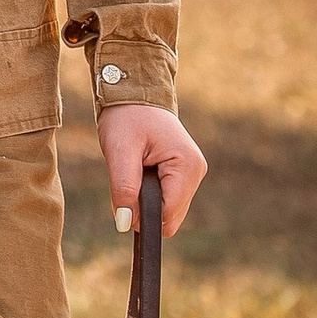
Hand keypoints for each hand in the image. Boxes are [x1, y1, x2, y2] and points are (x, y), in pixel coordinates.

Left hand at [97, 103, 205, 238]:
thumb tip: (125, 223)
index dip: (141, 215)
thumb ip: (123, 188)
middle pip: (169, 217)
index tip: (122, 197)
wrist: (134, 95)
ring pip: (168, 211)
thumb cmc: (126, 118)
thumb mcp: (119, 151)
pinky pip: (167, 200)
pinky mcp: (185, 175)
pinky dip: (150, 194)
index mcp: (187, 166)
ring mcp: (193, 174)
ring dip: (145, 200)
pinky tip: (141, 172)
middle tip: (126, 178)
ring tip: (134, 170)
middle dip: (143, 207)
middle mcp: (196, 172)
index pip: (167, 215)